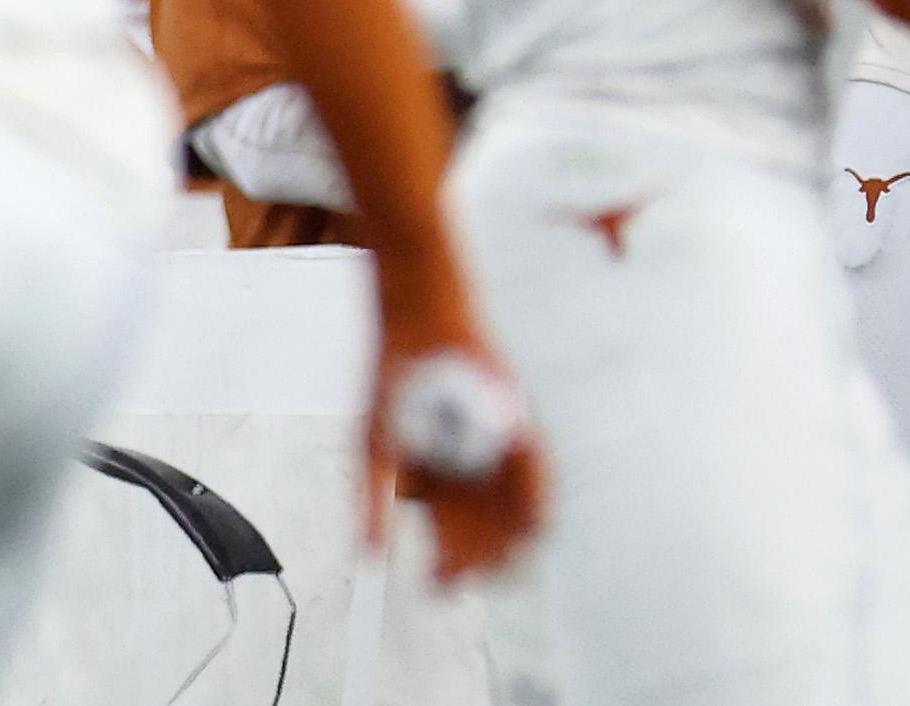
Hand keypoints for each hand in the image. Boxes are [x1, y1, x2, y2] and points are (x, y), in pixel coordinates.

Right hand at [364, 288, 543, 579]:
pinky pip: (540, 487)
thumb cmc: (392, 378)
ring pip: (516, 524)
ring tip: (494, 562)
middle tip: (459, 575)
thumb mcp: (371, 444)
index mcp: (436, 484)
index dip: (444, 572)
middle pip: (484, 543)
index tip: (432, 588)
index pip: (449, 543)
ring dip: (507, 548)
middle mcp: (471, 477)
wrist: (423, 321)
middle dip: (473, 566)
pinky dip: (537, 509)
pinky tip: (528, 528)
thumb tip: (368, 554)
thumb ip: (372, 501)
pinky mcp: (524, 436)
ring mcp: (499, 458)